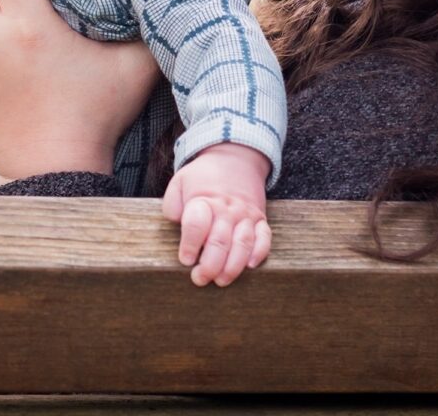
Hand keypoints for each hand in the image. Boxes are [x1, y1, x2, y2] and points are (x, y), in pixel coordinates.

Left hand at [162, 142, 271, 286]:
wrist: (235, 157)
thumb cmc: (203, 176)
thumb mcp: (180, 182)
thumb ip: (172, 205)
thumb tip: (175, 222)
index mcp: (204, 200)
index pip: (196, 225)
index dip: (190, 245)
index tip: (185, 259)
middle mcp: (227, 209)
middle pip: (220, 241)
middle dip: (209, 266)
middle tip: (199, 278)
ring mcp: (246, 215)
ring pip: (243, 244)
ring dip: (232, 266)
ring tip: (221, 280)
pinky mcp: (260, 219)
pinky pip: (265, 238)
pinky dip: (260, 253)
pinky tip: (250, 266)